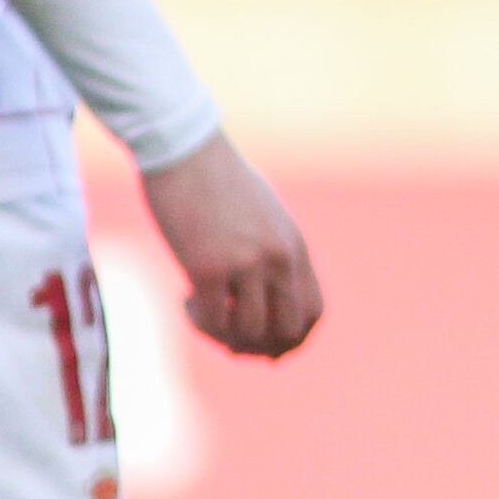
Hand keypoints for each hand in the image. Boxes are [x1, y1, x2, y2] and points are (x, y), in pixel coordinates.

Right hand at [139, 134, 320, 359]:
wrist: (185, 150)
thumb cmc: (218, 180)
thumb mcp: (263, 216)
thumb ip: (271, 253)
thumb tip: (266, 296)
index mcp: (295, 246)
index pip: (313, 311)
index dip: (291, 338)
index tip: (262, 340)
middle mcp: (278, 258)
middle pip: (289, 331)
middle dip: (260, 348)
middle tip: (229, 338)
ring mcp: (246, 264)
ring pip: (250, 333)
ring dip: (225, 335)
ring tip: (203, 312)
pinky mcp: (208, 267)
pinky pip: (212, 321)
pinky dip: (199, 322)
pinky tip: (186, 299)